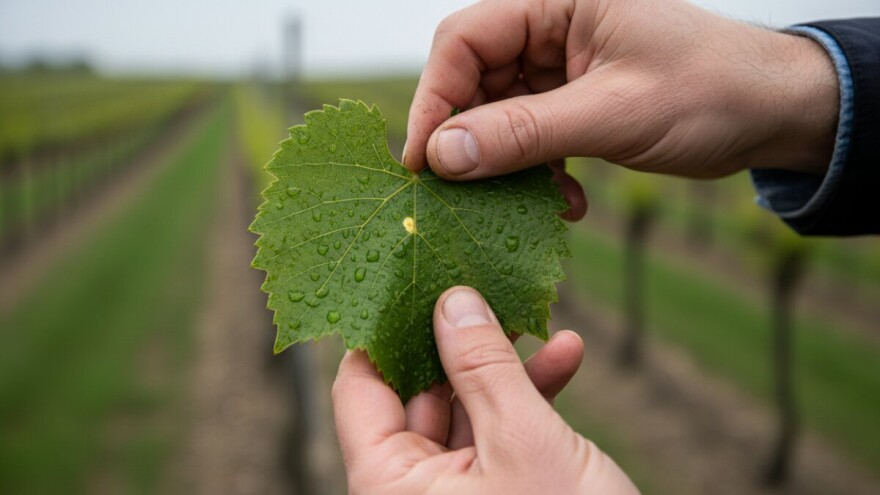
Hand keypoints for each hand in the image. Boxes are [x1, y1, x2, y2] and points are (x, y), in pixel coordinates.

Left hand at [332, 286, 638, 493]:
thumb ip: (483, 367)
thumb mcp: (524, 440)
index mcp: (390, 484)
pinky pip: (500, 433)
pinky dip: (532, 397)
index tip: (411, 276)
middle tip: (486, 286)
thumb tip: (452, 300)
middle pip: (417, 391)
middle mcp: (413, 488)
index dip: (384, 330)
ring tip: (538, 320)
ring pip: (465, 407)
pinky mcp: (497, 490)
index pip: (359, 388)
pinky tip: (567, 357)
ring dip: (505, 365)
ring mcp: (456, 490)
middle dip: (458, 340)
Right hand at [405, 0, 837, 187]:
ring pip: (496, 114)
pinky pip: (528, 136)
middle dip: (469, 140)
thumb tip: (442, 156)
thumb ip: (524, 133)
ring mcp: (559, 65)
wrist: (774, 111)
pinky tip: (566, 200)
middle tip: (466, 196)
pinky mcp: (571, 100)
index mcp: (556, 1)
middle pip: (472, 79)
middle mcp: (550, 26)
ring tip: (535, 202)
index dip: (434, 100)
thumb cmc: (710, 91)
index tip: (423, 163)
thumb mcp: (613, 113)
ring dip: (507, 165)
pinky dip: (536, 172)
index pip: (464, 40)